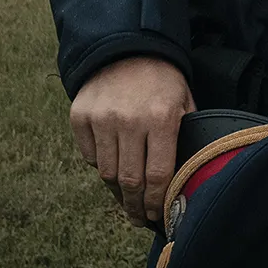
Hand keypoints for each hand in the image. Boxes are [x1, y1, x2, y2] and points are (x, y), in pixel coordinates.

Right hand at [69, 56, 194, 226]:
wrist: (126, 48)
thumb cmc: (162, 81)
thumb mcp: (184, 103)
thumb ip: (185, 137)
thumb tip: (187, 179)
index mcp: (161, 118)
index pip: (158, 174)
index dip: (157, 202)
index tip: (157, 216)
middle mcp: (129, 120)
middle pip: (130, 180)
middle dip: (135, 207)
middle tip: (139, 219)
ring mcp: (101, 118)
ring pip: (107, 173)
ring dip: (117, 192)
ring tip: (126, 201)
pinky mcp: (80, 116)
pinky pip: (89, 156)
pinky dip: (100, 166)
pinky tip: (112, 168)